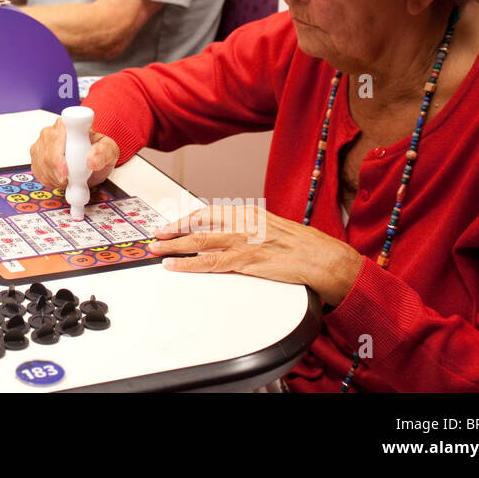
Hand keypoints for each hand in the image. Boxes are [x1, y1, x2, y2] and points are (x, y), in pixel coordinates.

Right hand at [28, 117, 119, 189]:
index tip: (65, 170)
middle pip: (45, 151)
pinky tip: (60, 179)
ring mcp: (41, 144)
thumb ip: (103, 152)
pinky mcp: (36, 156)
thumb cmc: (99, 150)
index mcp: (68, 124)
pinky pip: (37, 170)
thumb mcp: (109, 150)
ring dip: (54, 177)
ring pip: (40, 163)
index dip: (58, 154)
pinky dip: (49, 179)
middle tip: (68, 180)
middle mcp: (51, 131)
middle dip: (55, 170)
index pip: (56, 136)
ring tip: (69, 179)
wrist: (92, 158)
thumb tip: (92, 160)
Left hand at [148, 205, 364, 305]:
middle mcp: (242, 222)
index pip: (207, 212)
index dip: (184, 219)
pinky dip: (188, 263)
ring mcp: (243, 241)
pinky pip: (210, 263)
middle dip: (173, 230)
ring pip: (198, 242)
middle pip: (197, 223)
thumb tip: (223, 235)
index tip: (169, 225)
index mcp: (247, 212)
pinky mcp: (246, 261)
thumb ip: (245, 229)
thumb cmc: (301, 246)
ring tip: (155, 250)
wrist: (323, 258)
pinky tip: (174, 265)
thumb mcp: (268, 227)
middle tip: (155, 236)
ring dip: (173, 246)